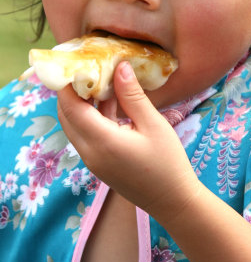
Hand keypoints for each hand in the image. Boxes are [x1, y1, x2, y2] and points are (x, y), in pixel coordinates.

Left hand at [57, 61, 200, 223]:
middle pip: (67, 116)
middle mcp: (89, 152)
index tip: (76, 62)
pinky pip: (86, 135)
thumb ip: (133, 95)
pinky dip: (92, 116)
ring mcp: (92, 160)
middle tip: (86, 67)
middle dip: (71, 91)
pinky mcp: (99, 163)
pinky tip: (111, 101)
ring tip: (100, 79)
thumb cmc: (168, 162)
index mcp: (101, 141)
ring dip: (82, 103)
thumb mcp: (153, 124)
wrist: (173, 200)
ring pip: (75, 125)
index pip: (71, 107)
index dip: (68, 83)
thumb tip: (119, 67)